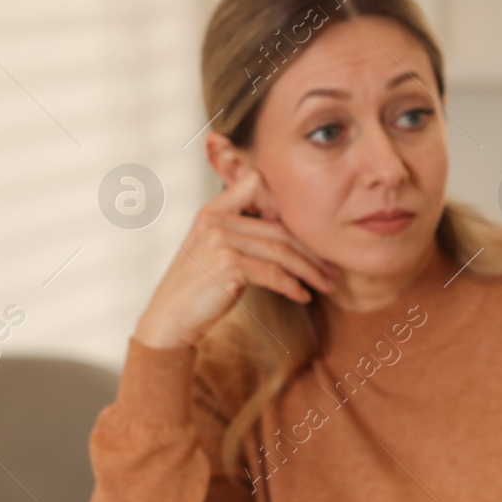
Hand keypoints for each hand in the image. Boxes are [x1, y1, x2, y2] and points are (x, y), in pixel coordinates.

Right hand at [132, 168, 338, 349]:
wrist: (171, 318)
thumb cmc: (200, 287)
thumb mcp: (216, 250)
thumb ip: (242, 232)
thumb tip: (290, 234)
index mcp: (212, 210)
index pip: (255, 183)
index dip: (283, 204)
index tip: (303, 234)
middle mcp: (215, 219)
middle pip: (279, 228)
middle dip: (311, 251)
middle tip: (331, 269)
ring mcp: (219, 241)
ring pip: (282, 251)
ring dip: (310, 271)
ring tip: (327, 284)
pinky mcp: (227, 265)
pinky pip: (274, 274)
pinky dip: (293, 286)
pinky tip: (304, 296)